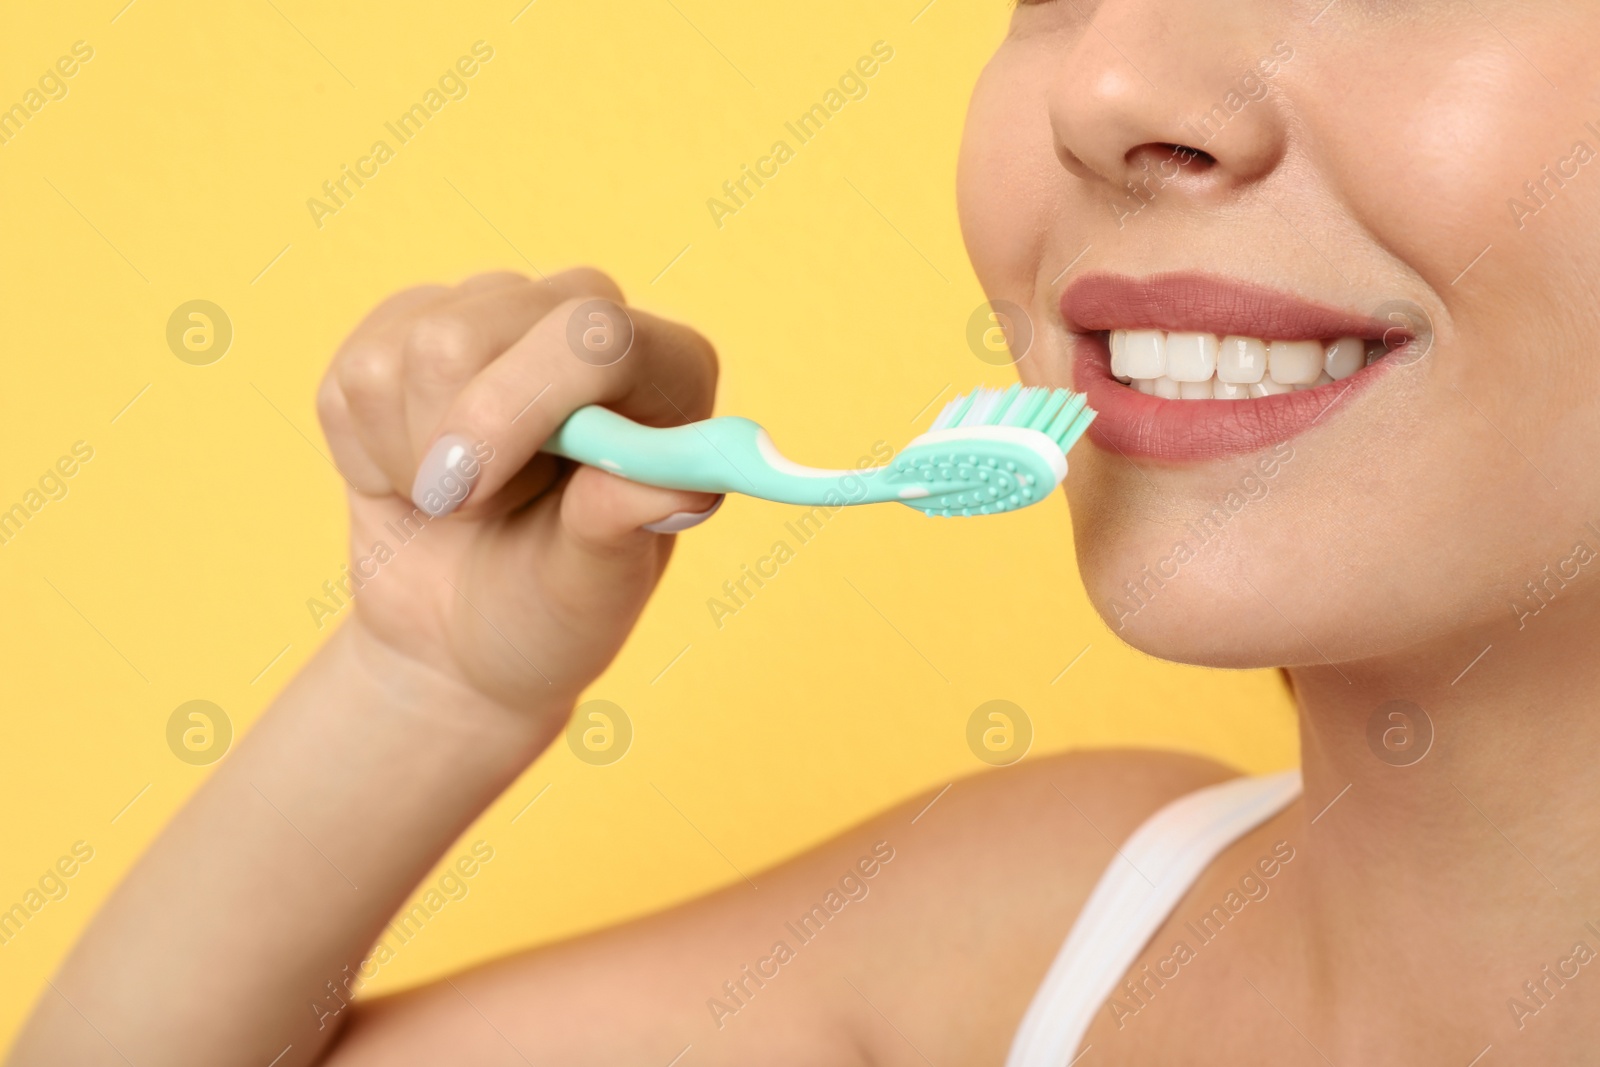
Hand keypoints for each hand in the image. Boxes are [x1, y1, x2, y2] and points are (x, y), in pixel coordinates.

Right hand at [315, 269, 720, 720]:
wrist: (465, 637)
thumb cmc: (553, 611)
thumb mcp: (595, 588)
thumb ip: (624, 526)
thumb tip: (681, 486)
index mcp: (666, 371)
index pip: (591, 334)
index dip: (517, 401)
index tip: (470, 492)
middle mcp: (585, 321)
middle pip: (467, 330)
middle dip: (451, 443)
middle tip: (473, 512)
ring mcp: (496, 315)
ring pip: (401, 352)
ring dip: (410, 458)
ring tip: (461, 501)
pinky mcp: (409, 329)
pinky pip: (352, 373)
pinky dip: (366, 453)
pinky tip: (415, 478)